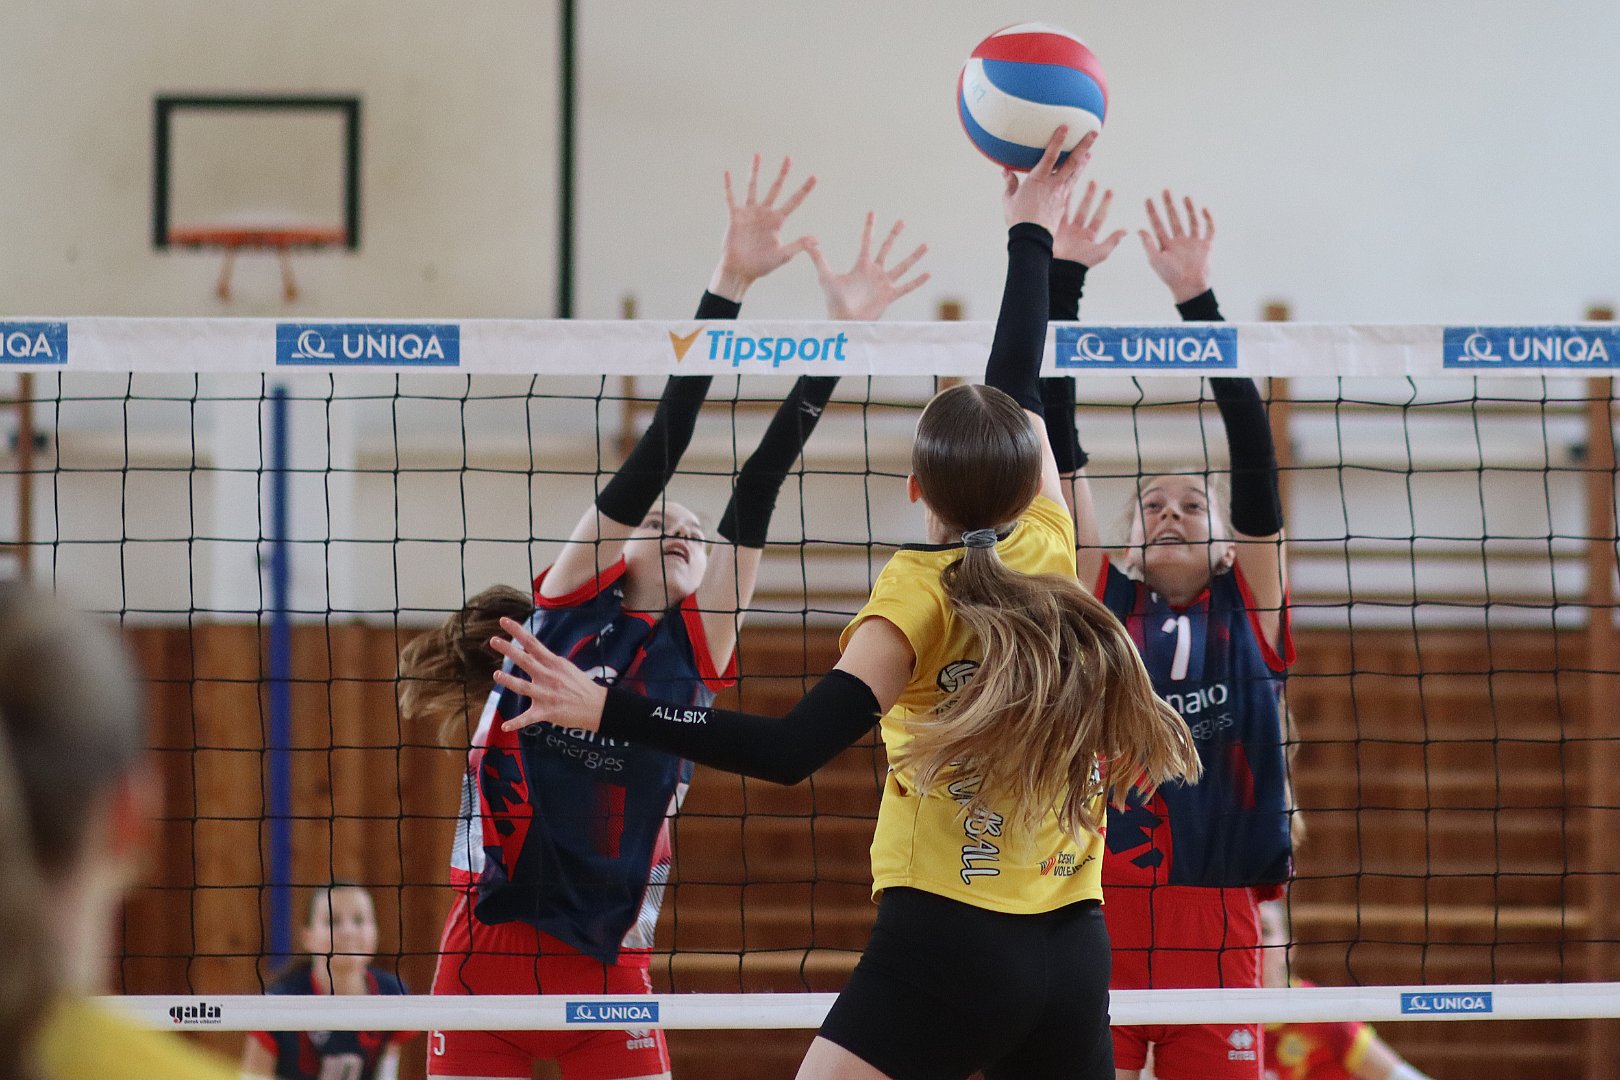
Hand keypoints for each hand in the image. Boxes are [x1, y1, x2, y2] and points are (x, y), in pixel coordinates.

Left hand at [490, 617, 608, 733]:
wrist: (597, 706)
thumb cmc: (580, 685)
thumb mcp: (565, 666)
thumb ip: (547, 660)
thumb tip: (532, 651)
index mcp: (553, 663)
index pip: (532, 643)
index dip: (517, 631)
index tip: (503, 621)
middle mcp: (548, 676)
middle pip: (526, 660)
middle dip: (509, 650)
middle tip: (493, 640)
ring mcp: (547, 694)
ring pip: (524, 687)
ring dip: (509, 681)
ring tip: (497, 675)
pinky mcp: (547, 712)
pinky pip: (529, 718)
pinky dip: (517, 723)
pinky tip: (505, 726)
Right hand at [709, 155, 817, 300]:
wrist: (740, 270)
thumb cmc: (761, 265)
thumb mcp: (783, 256)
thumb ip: (798, 245)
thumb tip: (817, 240)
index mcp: (777, 221)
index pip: (794, 201)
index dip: (804, 189)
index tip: (814, 176)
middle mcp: (765, 213)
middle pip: (776, 188)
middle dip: (783, 173)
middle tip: (789, 158)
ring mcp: (750, 213)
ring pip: (753, 187)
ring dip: (755, 172)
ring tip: (758, 155)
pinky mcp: (735, 217)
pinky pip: (731, 198)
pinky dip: (729, 186)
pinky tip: (727, 172)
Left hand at [807, 213, 929, 319]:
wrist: (844, 320)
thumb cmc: (834, 301)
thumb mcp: (825, 277)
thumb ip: (818, 259)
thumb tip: (808, 242)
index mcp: (861, 266)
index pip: (867, 242)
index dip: (869, 227)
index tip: (872, 212)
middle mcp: (874, 272)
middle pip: (887, 249)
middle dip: (894, 235)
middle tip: (902, 220)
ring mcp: (884, 283)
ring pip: (902, 266)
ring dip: (914, 256)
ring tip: (925, 245)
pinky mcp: (889, 296)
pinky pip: (907, 287)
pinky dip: (917, 281)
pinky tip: (929, 274)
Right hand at [1002, 128, 1092, 233]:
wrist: (1031, 238)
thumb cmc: (1018, 219)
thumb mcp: (1009, 200)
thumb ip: (1010, 184)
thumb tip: (1006, 172)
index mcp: (1038, 179)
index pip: (1051, 155)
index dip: (1058, 140)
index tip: (1065, 127)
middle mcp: (1053, 184)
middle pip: (1072, 162)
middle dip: (1083, 146)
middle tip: (1093, 134)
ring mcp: (1061, 194)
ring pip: (1075, 173)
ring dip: (1083, 162)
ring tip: (1089, 152)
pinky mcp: (1063, 204)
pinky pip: (1071, 186)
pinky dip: (1076, 178)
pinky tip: (1078, 174)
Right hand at [1053, 180, 1126, 267]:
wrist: (1060, 268)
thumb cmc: (1080, 263)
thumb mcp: (1100, 252)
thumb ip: (1113, 240)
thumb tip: (1126, 230)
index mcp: (1089, 236)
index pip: (1099, 216)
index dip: (1105, 204)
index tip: (1110, 190)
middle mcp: (1077, 232)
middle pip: (1085, 209)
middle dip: (1090, 195)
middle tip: (1094, 181)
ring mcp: (1065, 230)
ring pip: (1070, 208)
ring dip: (1074, 196)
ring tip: (1076, 182)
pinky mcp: (1053, 229)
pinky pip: (1057, 213)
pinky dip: (1059, 202)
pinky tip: (1061, 191)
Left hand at [1139, 190, 1215, 303]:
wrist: (1189, 287)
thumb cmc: (1170, 276)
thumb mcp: (1155, 260)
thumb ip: (1148, 244)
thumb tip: (1138, 229)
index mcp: (1166, 244)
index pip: (1158, 224)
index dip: (1152, 212)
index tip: (1147, 199)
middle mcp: (1179, 241)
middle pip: (1174, 219)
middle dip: (1169, 205)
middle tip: (1165, 190)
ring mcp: (1193, 242)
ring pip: (1191, 221)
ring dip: (1188, 209)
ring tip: (1185, 196)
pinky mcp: (1206, 245)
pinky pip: (1209, 230)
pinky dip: (1208, 219)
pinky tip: (1204, 209)